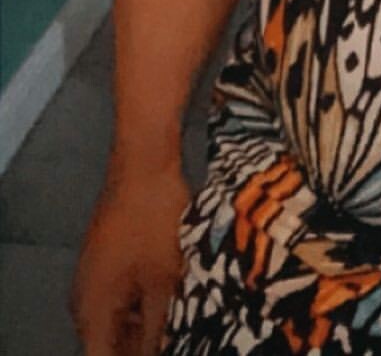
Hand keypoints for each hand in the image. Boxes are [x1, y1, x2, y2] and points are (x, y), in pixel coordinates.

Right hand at [70, 158, 191, 355]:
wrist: (143, 163)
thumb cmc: (153, 220)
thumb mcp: (163, 280)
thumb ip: (158, 328)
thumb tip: (157, 352)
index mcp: (91, 312)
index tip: (162, 351)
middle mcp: (84, 300)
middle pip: (107, 342)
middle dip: (139, 345)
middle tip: (175, 339)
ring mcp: (94, 277)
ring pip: (116, 319)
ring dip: (143, 325)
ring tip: (177, 321)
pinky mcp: (107, 258)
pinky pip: (121, 295)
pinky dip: (142, 302)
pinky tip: (170, 297)